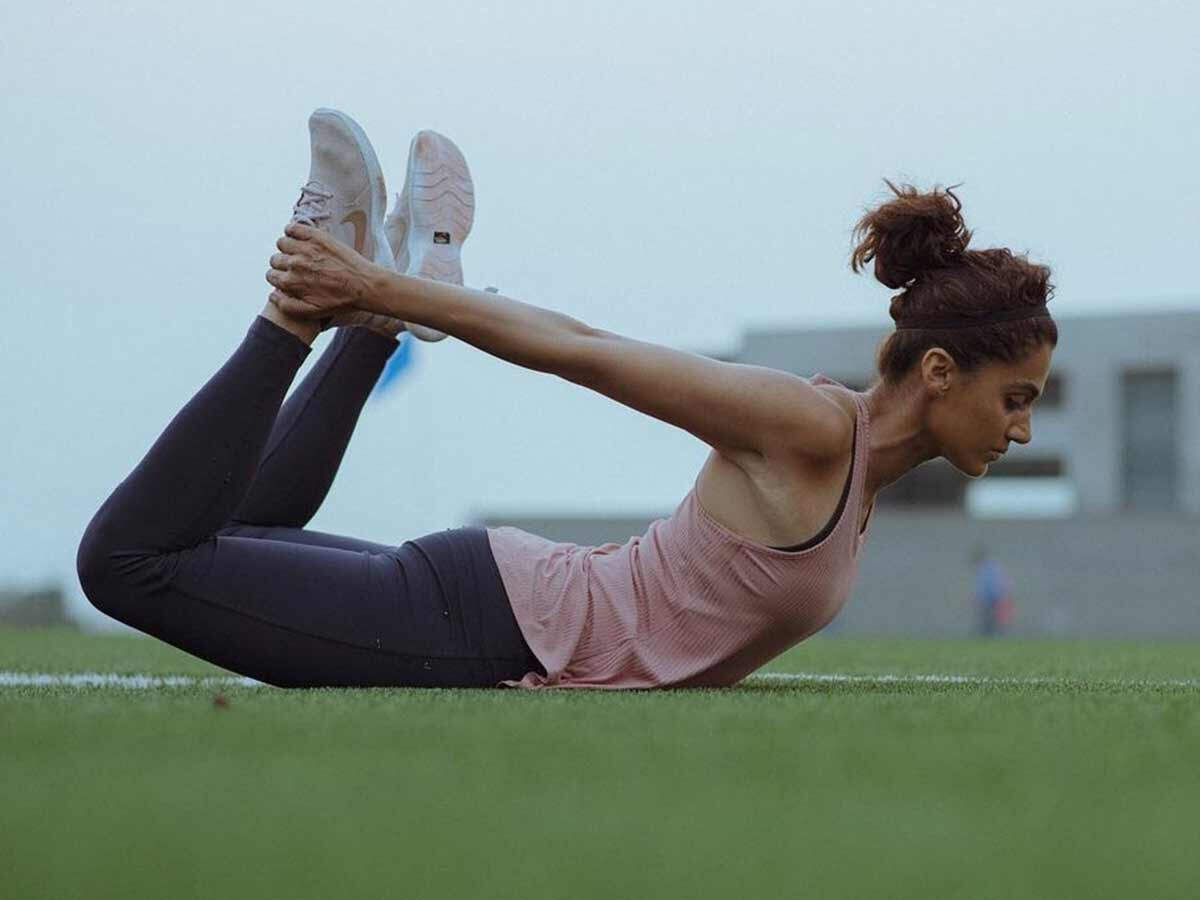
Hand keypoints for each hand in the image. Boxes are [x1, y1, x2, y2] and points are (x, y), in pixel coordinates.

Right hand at [265, 222, 383, 320]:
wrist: (365, 285)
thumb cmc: (342, 300)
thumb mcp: (313, 312)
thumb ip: (288, 306)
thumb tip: (272, 296)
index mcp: (292, 282)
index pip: (271, 276)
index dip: (279, 277)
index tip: (289, 278)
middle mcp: (295, 264)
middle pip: (276, 259)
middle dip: (283, 264)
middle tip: (298, 267)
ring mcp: (305, 248)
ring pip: (282, 243)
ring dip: (288, 247)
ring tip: (300, 252)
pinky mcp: (316, 236)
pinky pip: (293, 228)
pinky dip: (292, 230)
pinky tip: (300, 237)